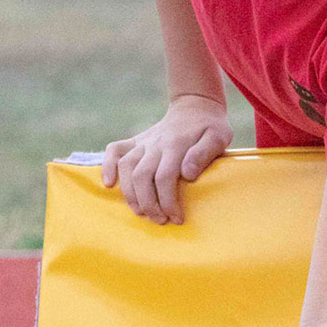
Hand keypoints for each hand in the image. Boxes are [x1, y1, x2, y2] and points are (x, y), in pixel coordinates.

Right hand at [102, 93, 230, 224]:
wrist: (195, 105)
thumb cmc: (210, 127)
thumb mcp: (218, 137)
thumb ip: (203, 154)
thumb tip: (187, 174)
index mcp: (176, 145)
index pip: (164, 178)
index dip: (167, 202)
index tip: (177, 218)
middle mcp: (155, 144)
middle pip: (141, 176)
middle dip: (148, 204)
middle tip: (161, 220)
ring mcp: (143, 142)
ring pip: (126, 167)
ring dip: (130, 194)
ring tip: (141, 212)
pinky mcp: (135, 141)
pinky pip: (115, 150)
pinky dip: (108, 166)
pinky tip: (109, 184)